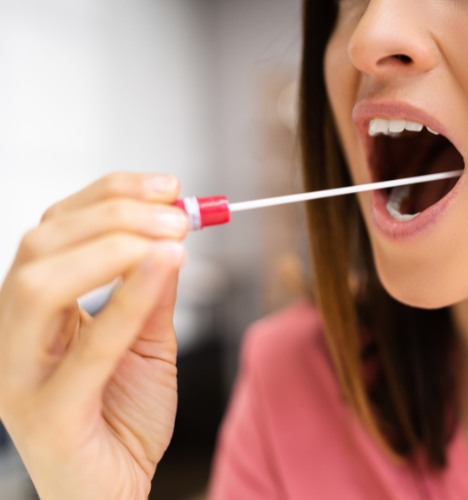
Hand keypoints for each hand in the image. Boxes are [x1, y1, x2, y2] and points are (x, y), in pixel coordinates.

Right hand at [0, 173, 188, 498]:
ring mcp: (21, 374)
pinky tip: (167, 265)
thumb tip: (174, 235)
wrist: (115, 492)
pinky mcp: (47, 412)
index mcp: (35, 310)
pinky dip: (127, 298)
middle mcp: (14, 335)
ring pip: (38, 285)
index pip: (56, 230)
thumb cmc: (125, 418)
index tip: (168, 185)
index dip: (109, 195)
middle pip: (41, 247)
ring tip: (174, 236)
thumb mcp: (149, 342)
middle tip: (179, 213)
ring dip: (112, 246)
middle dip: (114, 215)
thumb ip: (154, 293)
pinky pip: (86, 347)